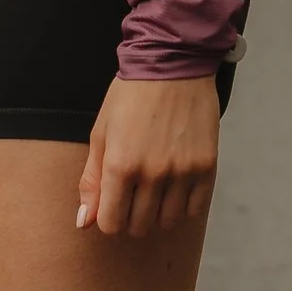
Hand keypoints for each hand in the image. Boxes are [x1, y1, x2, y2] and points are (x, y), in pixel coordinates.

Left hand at [77, 74, 218, 239]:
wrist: (172, 64)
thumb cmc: (130, 96)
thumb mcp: (101, 134)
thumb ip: (92, 181)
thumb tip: (84, 223)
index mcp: (120, 165)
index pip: (111, 223)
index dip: (109, 218)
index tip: (113, 204)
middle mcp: (152, 173)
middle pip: (138, 226)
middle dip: (131, 216)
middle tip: (133, 192)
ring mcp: (182, 171)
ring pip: (166, 221)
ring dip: (157, 212)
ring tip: (155, 187)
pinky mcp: (206, 166)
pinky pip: (194, 209)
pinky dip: (182, 204)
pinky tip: (175, 185)